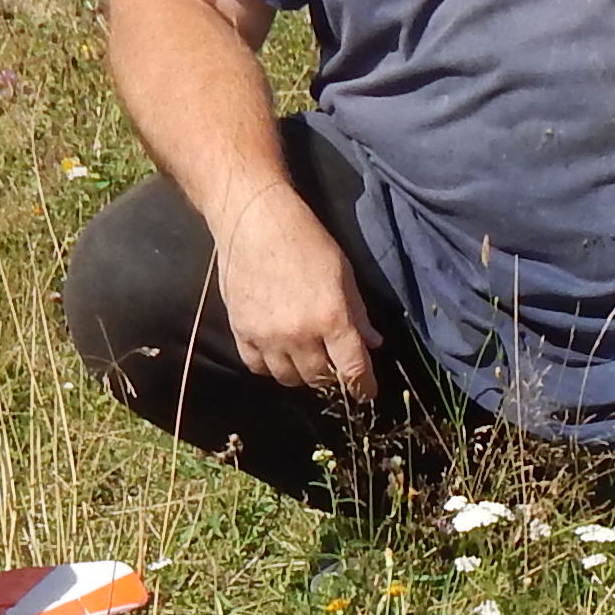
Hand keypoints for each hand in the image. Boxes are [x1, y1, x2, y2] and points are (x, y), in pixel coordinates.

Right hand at [214, 198, 377, 402]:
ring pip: (288, 378)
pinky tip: (278, 353)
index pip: (352, 370)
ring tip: (306, 358)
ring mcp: (267, 337)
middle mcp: (299, 334)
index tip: (366, 392)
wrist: (253, 221)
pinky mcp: (241, 332)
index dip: (363, 387)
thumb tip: (373, 343)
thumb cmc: (305, 240)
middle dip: (331, 377)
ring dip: (301, 374)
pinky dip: (271, 366)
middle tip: (334, 364)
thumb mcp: (343, 273)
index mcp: (331, 318)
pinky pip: (257, 366)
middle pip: (319, 378)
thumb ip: (358, 313)